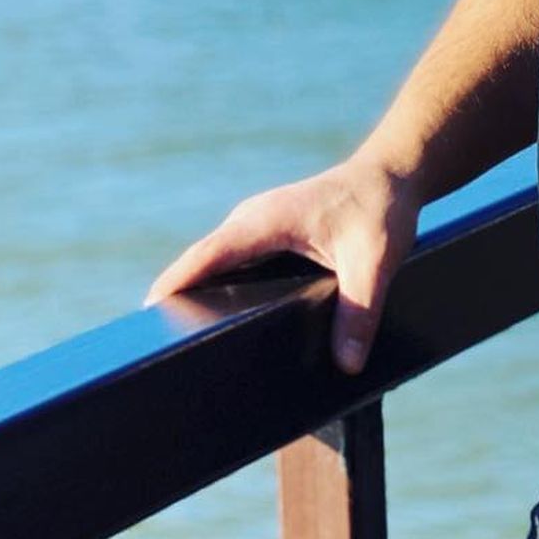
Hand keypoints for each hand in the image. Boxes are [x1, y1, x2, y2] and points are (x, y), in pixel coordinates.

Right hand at [142, 152, 422, 374]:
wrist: (394, 174)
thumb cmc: (382, 208)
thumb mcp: (376, 262)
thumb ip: (360, 312)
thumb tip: (347, 364)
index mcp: (265, 221)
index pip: (205, 256)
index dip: (173, 284)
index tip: (145, 315)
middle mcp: (251, 221)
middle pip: (200, 263)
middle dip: (175, 298)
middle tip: (153, 347)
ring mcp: (256, 226)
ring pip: (214, 263)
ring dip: (195, 293)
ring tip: (176, 341)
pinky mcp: (267, 235)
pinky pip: (232, 263)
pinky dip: (218, 287)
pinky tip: (219, 320)